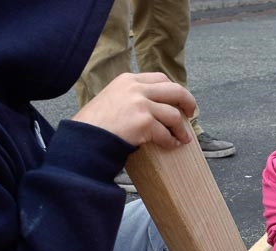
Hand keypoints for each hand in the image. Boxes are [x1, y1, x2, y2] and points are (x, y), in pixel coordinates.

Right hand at [72, 72, 196, 148]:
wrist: (84, 138)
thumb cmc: (95, 124)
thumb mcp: (112, 99)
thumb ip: (130, 97)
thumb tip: (154, 107)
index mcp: (128, 79)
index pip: (160, 79)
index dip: (174, 90)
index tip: (179, 101)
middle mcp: (135, 88)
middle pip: (174, 90)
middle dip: (187, 102)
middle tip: (191, 114)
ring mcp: (140, 104)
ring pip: (173, 114)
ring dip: (182, 128)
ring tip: (184, 138)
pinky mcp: (143, 122)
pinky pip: (166, 133)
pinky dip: (171, 141)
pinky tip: (172, 146)